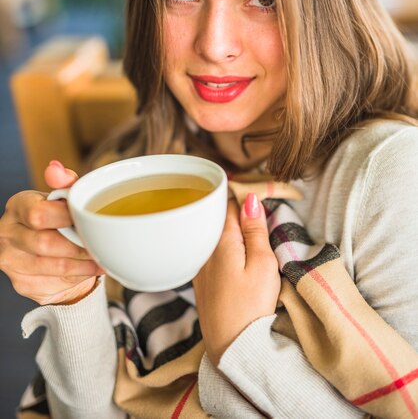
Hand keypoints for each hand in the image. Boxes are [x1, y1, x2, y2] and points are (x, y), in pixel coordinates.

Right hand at [0, 161, 103, 305]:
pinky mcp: (23, 284)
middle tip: (100, 244)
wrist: (50, 249)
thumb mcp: (64, 197)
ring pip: (53, 267)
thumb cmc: (59, 217)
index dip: (67, 219)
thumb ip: (65, 183)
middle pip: (45, 244)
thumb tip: (56, 169)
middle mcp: (7, 234)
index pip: (38, 214)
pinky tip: (91, 269)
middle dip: (78, 245)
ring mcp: (12, 262)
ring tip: (103, 258)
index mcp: (18, 206)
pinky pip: (55, 283)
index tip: (88, 220)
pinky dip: (79, 277)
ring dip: (83, 264)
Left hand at [193, 193, 279, 365]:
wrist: (232, 349)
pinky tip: (237, 256)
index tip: (263, 196)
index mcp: (221, 240)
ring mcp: (200, 266)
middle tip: (261, 214)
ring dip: (231, 230)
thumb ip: (255, 229)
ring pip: (215, 236)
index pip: (230, 203)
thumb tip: (250, 199)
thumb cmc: (252, 307)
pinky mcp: (202, 282)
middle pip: (219, 218)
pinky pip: (212, 253)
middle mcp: (205, 249)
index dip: (246, 197)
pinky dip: (225, 247)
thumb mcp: (263, 263)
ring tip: (252, 235)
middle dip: (238, 212)